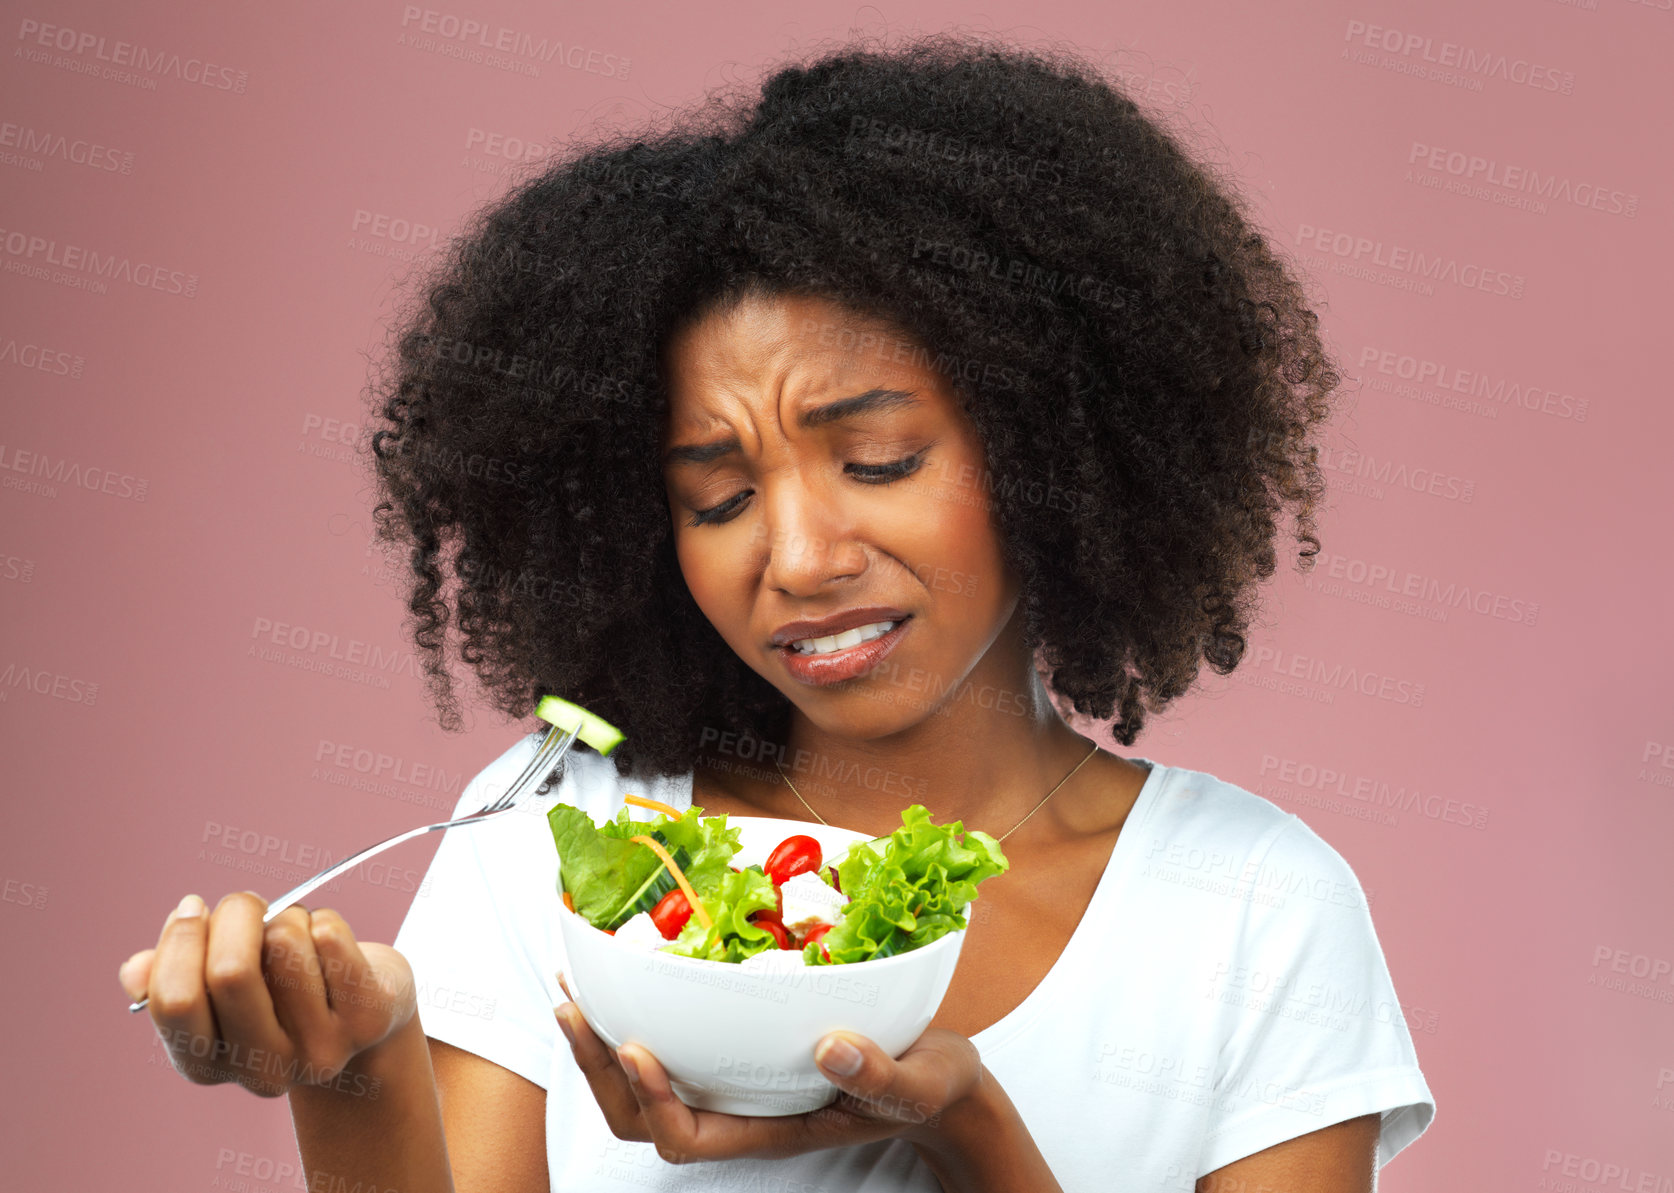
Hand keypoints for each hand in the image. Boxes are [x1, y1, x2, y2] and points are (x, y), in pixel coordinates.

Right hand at [118, 891, 415, 1097]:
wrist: (360, 1018)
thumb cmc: (276, 992)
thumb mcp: (218, 993)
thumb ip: (169, 980)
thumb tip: (135, 972)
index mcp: (206, 1065)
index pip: (176, 1002)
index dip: (180, 941)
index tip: (193, 908)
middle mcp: (262, 1069)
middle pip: (231, 971)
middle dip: (233, 915)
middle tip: (243, 902)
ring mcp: (318, 1049)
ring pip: (283, 941)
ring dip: (284, 917)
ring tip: (292, 934)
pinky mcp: (365, 1019)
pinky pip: (331, 935)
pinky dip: (325, 920)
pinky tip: (329, 946)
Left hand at [554, 971, 984, 1164]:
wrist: (936, 1074)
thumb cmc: (926, 1085)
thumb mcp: (919, 1083)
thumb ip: (880, 1075)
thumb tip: (830, 1048)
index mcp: (771, 1128)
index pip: (689, 1137)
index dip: (654, 1101)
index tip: (638, 1048)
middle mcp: (739, 1109)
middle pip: (642, 1115)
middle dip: (598, 1066)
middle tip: (572, 1004)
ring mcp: (733, 1080)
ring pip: (643, 1082)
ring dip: (600, 1039)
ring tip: (574, 984)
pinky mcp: (737, 1045)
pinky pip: (671, 1040)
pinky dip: (636, 1008)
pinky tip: (625, 966)